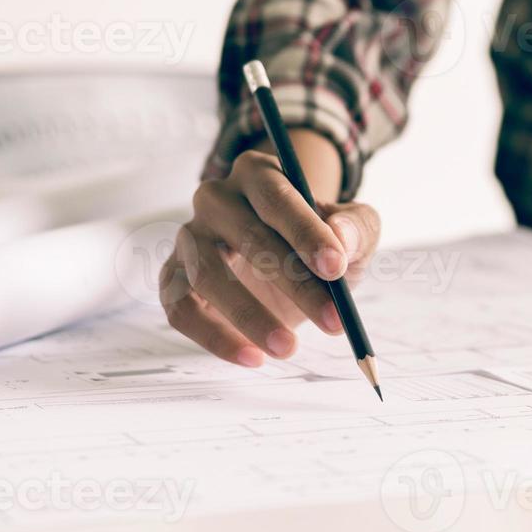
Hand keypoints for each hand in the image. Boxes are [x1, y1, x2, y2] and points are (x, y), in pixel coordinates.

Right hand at [159, 131, 380, 364]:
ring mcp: (189, 238)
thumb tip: (339, 237)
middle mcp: (216, 199)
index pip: (276, 196)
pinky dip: (215, 338)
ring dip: (249, 315)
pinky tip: (253, 358)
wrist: (290, 265)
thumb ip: (356, 229)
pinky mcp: (174, 279)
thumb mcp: (353, 231)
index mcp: (258, 174)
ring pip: (207, 274)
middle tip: (332, 321)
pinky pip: (182, 309)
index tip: (336, 268)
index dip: (306, 231)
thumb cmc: (319, 243)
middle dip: (294, 283)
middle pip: (247, 236)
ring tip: (288, 348)